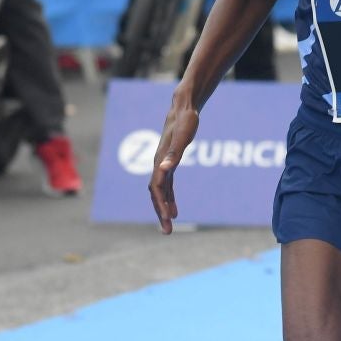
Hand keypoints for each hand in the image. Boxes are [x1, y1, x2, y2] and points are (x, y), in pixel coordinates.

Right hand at [148, 100, 198, 233]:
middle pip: (156, 194)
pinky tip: (175, 210)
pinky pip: (167, 186)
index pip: (157, 188)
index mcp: (160, 160)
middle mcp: (159, 165)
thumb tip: (165, 169)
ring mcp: (163, 165)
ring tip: (170, 226)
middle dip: (160, 213)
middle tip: (167, 232)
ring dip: (164, 209)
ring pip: (160, 192)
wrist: (183, 108)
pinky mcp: (169, 163)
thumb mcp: (182, 136)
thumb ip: (174, 154)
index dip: (162, 204)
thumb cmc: (185, 120)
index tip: (169, 219)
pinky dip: (170, 198)